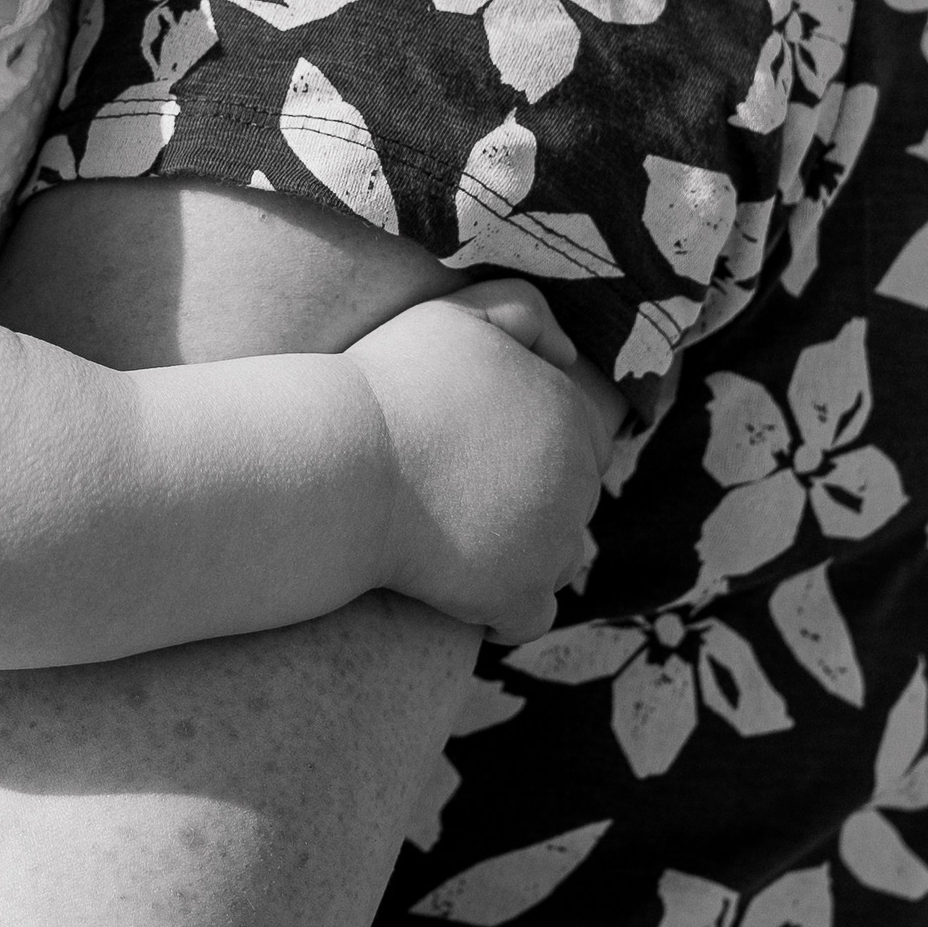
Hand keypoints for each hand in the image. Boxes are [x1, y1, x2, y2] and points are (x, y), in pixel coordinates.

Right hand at [345, 281, 608, 643]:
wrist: (343, 463)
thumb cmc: (389, 385)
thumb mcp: (455, 315)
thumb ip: (520, 310)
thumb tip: (567, 355)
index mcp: (569, 412)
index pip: (585, 438)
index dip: (537, 445)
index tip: (483, 451)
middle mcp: (578, 480)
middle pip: (574, 501)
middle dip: (534, 500)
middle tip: (464, 495)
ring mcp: (552, 543)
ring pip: (560, 558)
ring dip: (524, 554)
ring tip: (460, 541)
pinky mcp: (518, 596)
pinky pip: (531, 615)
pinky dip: (504, 611)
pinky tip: (463, 595)